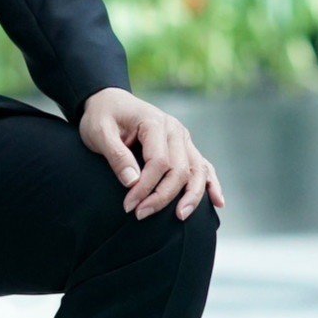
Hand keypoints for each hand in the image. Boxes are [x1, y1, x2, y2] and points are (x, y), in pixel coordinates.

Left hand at [79, 88, 223, 222]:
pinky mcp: (184, 146)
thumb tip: (132, 182)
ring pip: (197, 170)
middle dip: (163, 196)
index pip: (159, 162)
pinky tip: (218, 202)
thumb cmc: (102, 116)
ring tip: (181, 216)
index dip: (145, 187)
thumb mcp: (99, 132)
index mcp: (155, 122)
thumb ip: (116, 155)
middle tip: (140, 214)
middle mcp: (175, 129)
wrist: (108, 101)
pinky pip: (203, 166)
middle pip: (180, 169)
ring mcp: (183, 138)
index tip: (129, 205)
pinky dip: (211, 184)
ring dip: (192, 196)